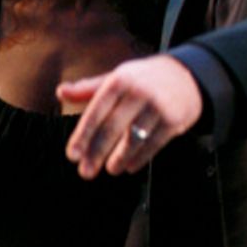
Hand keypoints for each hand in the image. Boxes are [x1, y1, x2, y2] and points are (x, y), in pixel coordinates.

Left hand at [58, 55, 202, 179]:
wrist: (185, 75)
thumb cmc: (143, 79)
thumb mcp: (115, 77)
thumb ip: (87, 88)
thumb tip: (60, 92)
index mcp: (118, 81)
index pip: (95, 113)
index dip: (82, 136)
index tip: (72, 155)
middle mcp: (138, 92)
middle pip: (112, 128)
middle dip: (97, 152)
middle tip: (86, 171)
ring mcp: (158, 106)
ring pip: (134, 138)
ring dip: (119, 158)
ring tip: (109, 169)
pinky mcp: (174, 119)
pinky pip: (154, 143)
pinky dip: (140, 158)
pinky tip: (129, 166)